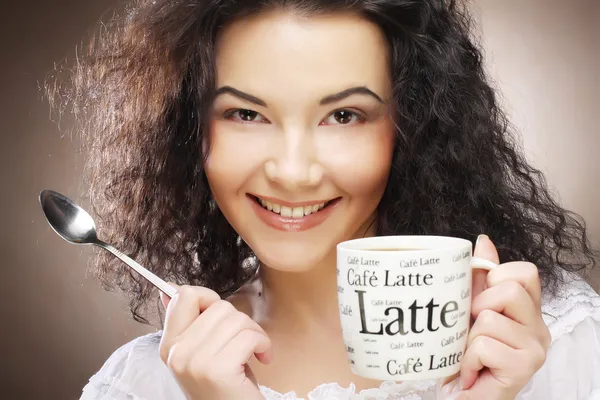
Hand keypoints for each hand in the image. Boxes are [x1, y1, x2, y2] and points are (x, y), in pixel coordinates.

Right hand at [158, 284, 271, 399]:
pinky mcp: (217, 370)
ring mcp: (194, 361)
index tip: (222, 320)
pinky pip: (249, 336)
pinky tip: (262, 359)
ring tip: (254, 352)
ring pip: (236, 319)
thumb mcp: (201, 351)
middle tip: (243, 344)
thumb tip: (169, 288)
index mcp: (169, 344)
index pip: (183, 296)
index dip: (209, 299)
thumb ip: (188, 322)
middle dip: (240, 321)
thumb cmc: (225, 385)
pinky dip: (263, 345)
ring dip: (254, 333)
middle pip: (219, 306)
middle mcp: (177, 352)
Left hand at [442, 235, 550, 399]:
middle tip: (474, 330)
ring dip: (469, 338)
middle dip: (479, 307)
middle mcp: (539, 327)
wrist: (465, 396)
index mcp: (528, 310)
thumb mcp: (472, 311)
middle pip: (508, 289)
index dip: (495, 278)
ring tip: (472, 354)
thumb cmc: (469, 354)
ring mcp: (535, 347)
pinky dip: (468, 359)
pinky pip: (484, 345)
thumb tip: (483, 241)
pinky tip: (473, 370)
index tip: (481, 302)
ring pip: (489, 319)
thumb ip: (480, 278)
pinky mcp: (524, 366)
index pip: (525, 272)